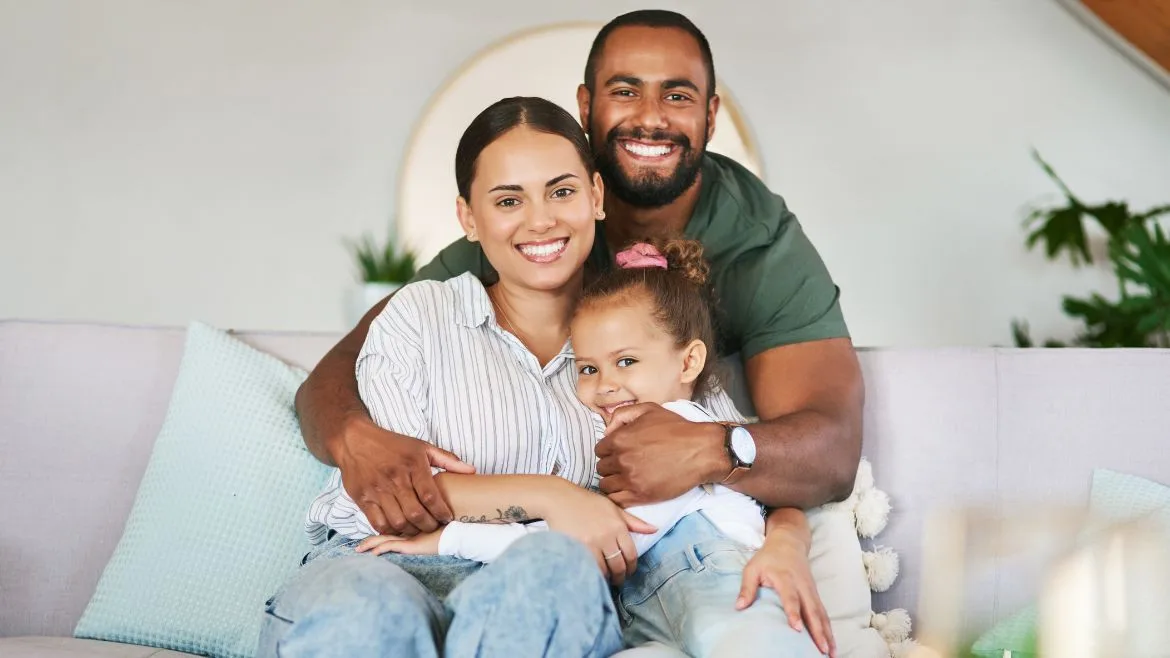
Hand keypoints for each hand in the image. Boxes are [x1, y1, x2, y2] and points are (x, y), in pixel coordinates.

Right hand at [334, 415, 473, 535]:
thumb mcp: (422, 446)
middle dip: (429, 526)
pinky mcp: (363, 499)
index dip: (442, 512)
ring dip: (411, 531)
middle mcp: (395, 479)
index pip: (431, 497)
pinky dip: (390, 531)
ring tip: (418, 529)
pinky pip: (378, 523)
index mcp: (413, 465)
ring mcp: (377, 490)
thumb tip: (472, 471)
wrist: (355, 440)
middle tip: (435, 527)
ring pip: (398, 522)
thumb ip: (448, 460)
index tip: (448, 518)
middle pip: (416, 514)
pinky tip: (398, 528)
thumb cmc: (392, 444)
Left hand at [355, 529, 442, 555]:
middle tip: (357, 547)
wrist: (458, 537)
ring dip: (370, 545)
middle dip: (370, 540)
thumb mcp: (431, 536)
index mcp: (411, 530)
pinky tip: (372, 553)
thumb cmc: (448, 535)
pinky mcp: (411, 544)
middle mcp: (408, 532)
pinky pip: (392, 546)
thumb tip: (408, 540)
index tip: (366, 541)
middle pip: (384, 534)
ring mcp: (409, 537)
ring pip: (385, 539)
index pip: (390, 531)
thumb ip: (420, 534)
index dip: (378, 534)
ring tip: (359, 550)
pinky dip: (381, 549)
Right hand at [542, 483, 656, 585]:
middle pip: (619, 565)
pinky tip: (592, 574)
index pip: (631, 555)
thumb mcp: (613, 508)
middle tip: (618, 580)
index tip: (628, 571)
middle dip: (620, 576)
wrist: (560, 499)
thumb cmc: (587, 502)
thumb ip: (633, 521)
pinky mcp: (576, 548)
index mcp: (618, 526)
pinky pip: (588, 568)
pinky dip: (592, 574)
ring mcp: (591, 543)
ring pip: (604, 570)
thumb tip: (655, 530)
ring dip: (606, 578)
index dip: (631, 567)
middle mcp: (606, 536)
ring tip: (605, 579)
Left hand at [597, 403, 725, 506]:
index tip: (618, 453)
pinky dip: (618, 497)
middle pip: (602, 468)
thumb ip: (622, 415)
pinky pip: (617, 500)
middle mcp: (622, 460)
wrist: (701, 451)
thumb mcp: (648, 409)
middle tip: (624, 466)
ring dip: (613, 482)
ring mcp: (630, 479)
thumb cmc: (677, 429)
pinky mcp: (641, 496)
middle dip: (610, 466)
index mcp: (620, 439)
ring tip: (625, 479)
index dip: (608, 451)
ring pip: (606, 485)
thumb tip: (607, 431)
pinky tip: (627, 491)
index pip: (599, 450)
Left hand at [738, 534, 834, 656]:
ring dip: (827, 633)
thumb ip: (747, 587)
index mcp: (785, 578)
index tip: (797, 628)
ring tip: (830, 653)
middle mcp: (802, 585)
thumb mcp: (752, 568)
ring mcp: (811, 590)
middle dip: (817, 630)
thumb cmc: (768, 557)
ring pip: (821, 614)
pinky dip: (829, 629)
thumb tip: (739, 607)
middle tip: (821, 648)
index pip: (790, 597)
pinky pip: (824, 614)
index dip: (794, 612)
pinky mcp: (816, 595)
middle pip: (812, 609)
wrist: (789, 542)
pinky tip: (831, 644)